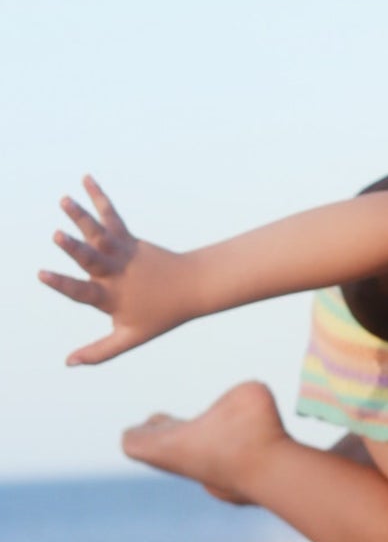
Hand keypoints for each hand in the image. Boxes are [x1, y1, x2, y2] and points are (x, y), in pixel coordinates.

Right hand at [38, 178, 193, 364]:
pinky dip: (100, 197)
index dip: (62, 284)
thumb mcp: (129, 338)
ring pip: (100, 234)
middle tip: (58, 235)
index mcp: (111, 297)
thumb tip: (68, 362)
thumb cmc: (157, 316)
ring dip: (82, 216)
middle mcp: (115, 274)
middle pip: (92, 260)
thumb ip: (99, 352)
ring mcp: (123, 255)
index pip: (83, 292)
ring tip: (65, 200)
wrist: (191, 290)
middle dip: (75, 249)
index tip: (42, 274)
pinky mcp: (130, 239)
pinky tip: (86, 179)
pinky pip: (112, 217)